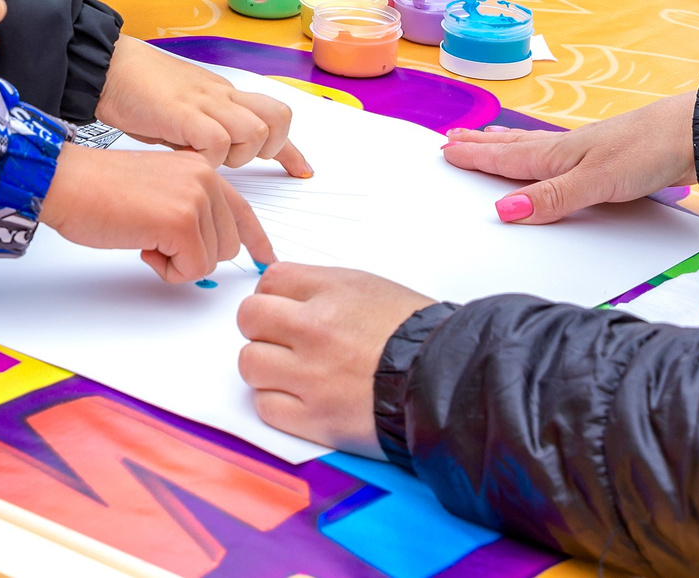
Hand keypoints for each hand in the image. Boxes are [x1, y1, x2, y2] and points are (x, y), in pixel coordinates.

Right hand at [38, 145, 275, 282]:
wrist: (66, 183)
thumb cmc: (98, 190)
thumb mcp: (159, 191)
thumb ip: (189, 209)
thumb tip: (207, 246)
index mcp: (201, 168)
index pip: (242, 210)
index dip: (255, 241)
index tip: (266, 259)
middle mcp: (205, 179)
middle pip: (227, 246)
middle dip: (194, 256)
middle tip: (156, 242)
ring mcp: (195, 199)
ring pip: (210, 261)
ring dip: (176, 263)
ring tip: (145, 238)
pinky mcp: (181, 222)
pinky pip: (192, 270)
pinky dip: (167, 270)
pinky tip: (143, 246)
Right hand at [94, 37, 312, 174]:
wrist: (106, 66)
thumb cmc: (135, 89)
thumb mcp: (180, 110)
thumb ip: (200, 130)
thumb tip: (210, 158)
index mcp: (221, 94)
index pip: (272, 115)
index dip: (289, 149)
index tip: (301, 170)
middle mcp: (220, 95)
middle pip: (277, 118)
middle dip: (266, 148)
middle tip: (235, 159)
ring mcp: (203, 102)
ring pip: (254, 131)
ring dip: (237, 155)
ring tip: (206, 159)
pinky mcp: (182, 113)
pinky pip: (217, 140)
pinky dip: (209, 158)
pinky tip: (187, 158)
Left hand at [237, 262, 436, 453]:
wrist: (448, 383)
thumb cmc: (416, 336)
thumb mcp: (371, 289)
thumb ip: (323, 289)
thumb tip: (287, 295)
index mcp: (331, 292)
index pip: (270, 279)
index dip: (274, 295)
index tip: (283, 309)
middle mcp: (314, 329)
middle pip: (250, 317)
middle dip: (262, 327)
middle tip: (282, 340)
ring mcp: (310, 376)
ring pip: (249, 362)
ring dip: (266, 366)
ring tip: (292, 371)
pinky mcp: (313, 418)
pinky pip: (264, 405)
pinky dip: (276, 402)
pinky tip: (300, 398)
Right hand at [440, 89, 696, 223]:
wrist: (695, 135)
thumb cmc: (647, 151)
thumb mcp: (596, 181)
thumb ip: (552, 198)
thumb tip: (504, 212)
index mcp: (558, 154)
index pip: (507, 157)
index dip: (475, 156)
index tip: (446, 150)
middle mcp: (568, 150)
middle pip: (514, 147)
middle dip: (482, 144)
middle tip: (452, 138)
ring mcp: (588, 152)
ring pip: (535, 147)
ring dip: (506, 144)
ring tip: (487, 138)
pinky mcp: (608, 160)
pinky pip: (557, 156)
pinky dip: (538, 152)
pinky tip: (548, 154)